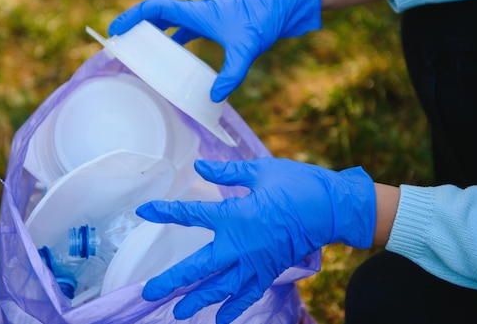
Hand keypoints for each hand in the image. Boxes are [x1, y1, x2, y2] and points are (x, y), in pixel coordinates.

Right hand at [108, 0, 321, 101]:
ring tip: (143, 54)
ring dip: (156, 35)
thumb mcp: (246, 48)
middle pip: (157, 15)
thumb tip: (215, 97)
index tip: (116, 30)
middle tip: (123, 44)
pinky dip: (177, 43)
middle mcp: (196, 12)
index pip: (155, 7)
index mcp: (196, 12)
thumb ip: (231, 73)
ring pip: (171, 24)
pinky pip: (187, 32)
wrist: (284, 6)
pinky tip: (177, 61)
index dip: (132, 16)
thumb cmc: (264, 19)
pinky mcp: (215, 26)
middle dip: (138, 27)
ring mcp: (205, 18)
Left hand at [135, 158, 375, 323]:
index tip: (144, 212)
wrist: (332, 208)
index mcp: (234, 216)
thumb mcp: (259, 172)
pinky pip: (248, 294)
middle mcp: (240, 245)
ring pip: (220, 288)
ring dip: (198, 300)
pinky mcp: (270, 270)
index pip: (191, 215)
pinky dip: (234, 308)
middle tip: (148, 293)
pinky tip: (221, 319)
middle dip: (172, 281)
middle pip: (198, 268)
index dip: (165, 212)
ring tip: (178, 312)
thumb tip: (199, 167)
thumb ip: (226, 173)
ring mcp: (255, 262)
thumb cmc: (296, 184)